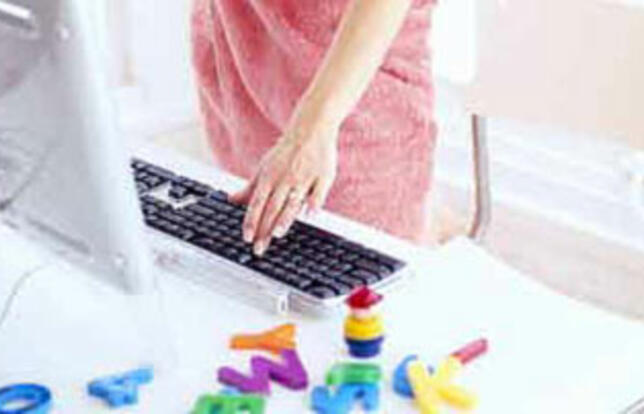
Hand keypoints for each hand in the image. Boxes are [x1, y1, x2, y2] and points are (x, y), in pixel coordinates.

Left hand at [229, 116, 338, 255]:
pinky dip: (315, 201)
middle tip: (259, 248)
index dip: (251, 221)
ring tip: (278, 234)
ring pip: (293, 201)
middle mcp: (284, 180)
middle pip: (272, 208)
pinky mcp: (323, 176)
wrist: (310, 130)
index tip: (247, 238)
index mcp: (269, 178)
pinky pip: (319, 191)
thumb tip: (230, 200)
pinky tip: (311, 214)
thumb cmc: (286, 153)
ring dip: (285, 217)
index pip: (257, 204)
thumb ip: (249, 188)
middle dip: (265, 229)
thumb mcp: (264, 168)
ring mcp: (304, 178)